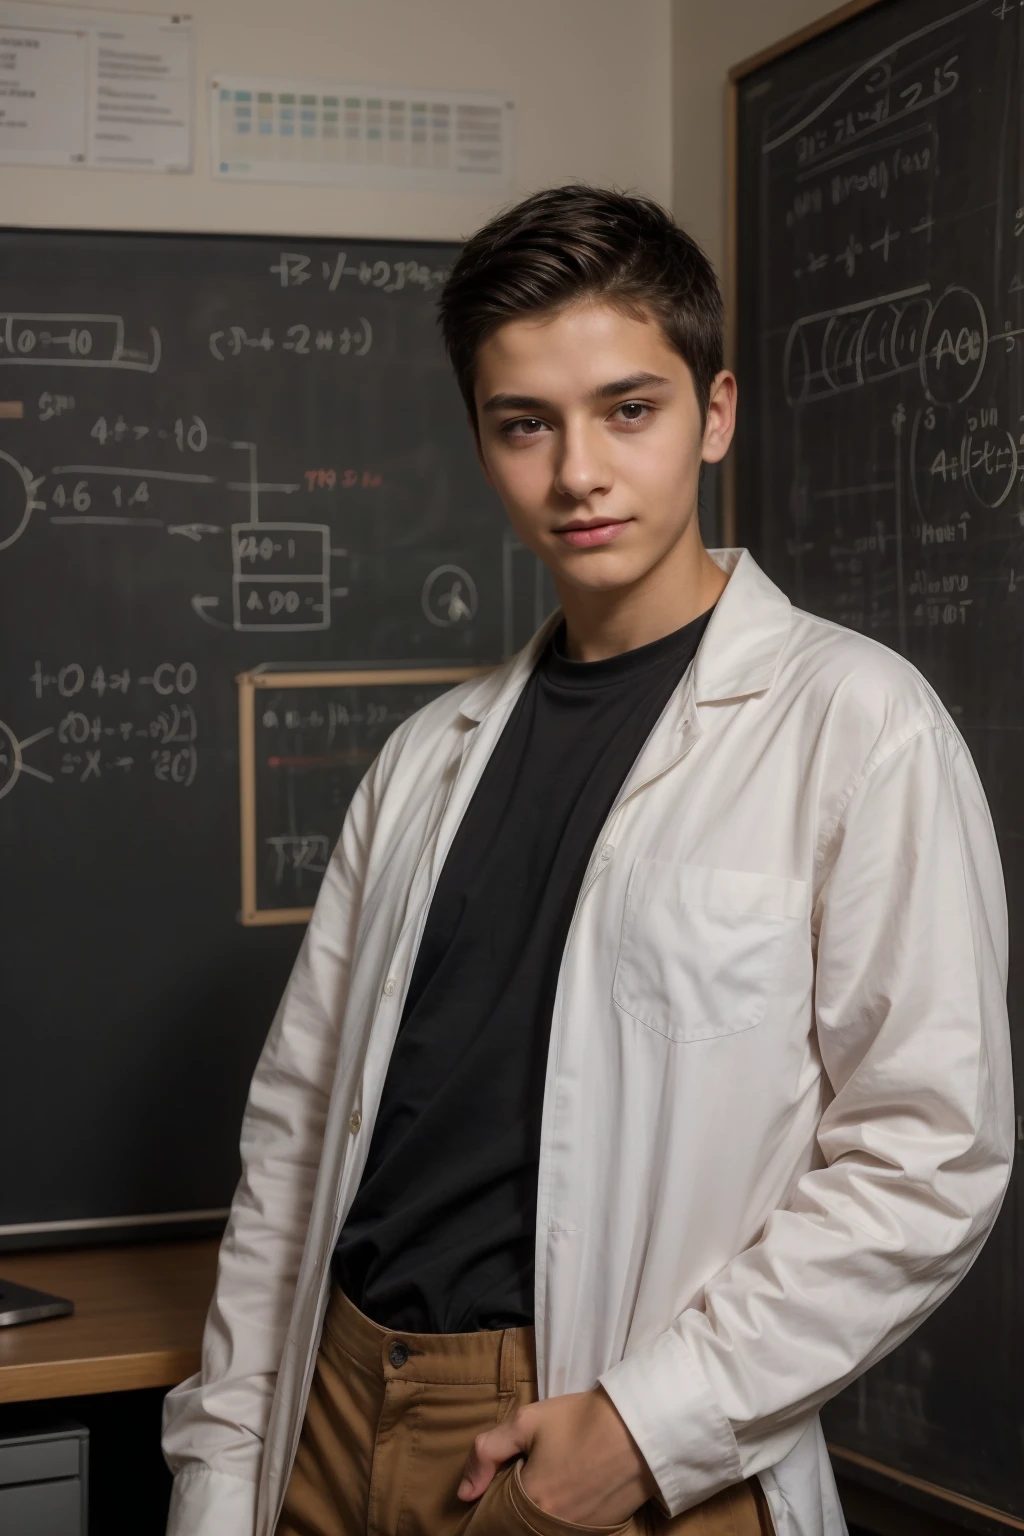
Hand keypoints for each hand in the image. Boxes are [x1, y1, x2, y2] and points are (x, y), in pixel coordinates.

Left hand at [456, 1384, 659, 1524]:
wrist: (642, 1427)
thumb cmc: (582, 1420)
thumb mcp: (527, 1421)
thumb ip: (487, 1452)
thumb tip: (464, 1493)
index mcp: (531, 1501)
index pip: (496, 1518)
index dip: (492, 1502)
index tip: (495, 1486)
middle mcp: (552, 1526)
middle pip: (519, 1528)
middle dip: (514, 1510)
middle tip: (523, 1481)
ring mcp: (578, 1533)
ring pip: (542, 1531)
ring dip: (536, 1515)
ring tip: (546, 1485)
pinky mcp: (600, 1531)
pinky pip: (567, 1532)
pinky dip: (560, 1519)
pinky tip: (567, 1493)